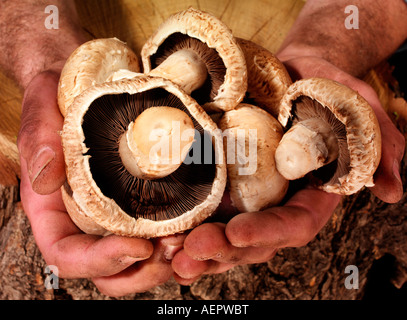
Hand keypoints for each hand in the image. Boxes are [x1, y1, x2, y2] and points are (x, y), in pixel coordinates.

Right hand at [18, 67, 183, 296]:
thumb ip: (39, 140)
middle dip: (144, 268)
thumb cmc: (59, 101)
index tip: (138, 246)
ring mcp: (118, 213)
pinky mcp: (144, 199)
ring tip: (193, 238)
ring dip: (168, 256)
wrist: (88, 86)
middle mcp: (87, 220)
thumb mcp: (41, 111)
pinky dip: (182, 234)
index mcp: (56, 211)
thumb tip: (47, 177)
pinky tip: (200, 222)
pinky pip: (162, 228)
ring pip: (140, 257)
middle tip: (175, 246)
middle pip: (111, 268)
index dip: (101, 261)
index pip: (69, 254)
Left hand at [171, 55, 404, 284]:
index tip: (237, 232)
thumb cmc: (328, 90)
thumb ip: (381, 147)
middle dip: (222, 250)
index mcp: (310, 196)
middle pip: (252, 240)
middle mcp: (277, 204)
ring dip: (197, 249)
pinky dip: (183, 226)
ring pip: (224, 235)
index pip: (294, 224)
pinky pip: (204, 211)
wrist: (294, 73)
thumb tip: (394, 190)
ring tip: (170, 254)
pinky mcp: (224, 183)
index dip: (267, 232)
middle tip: (190, 251)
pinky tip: (161, 238)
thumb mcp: (360, 109)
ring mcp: (248, 197)